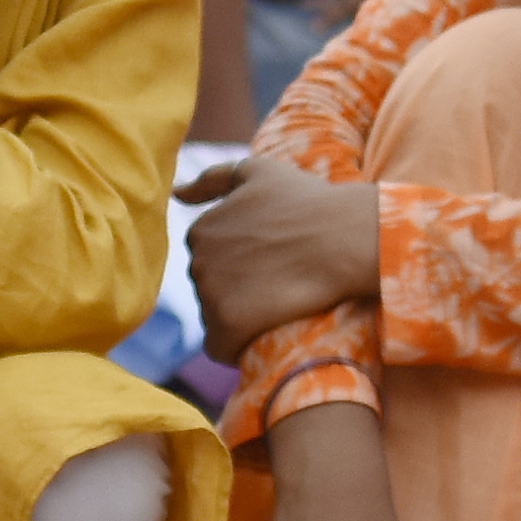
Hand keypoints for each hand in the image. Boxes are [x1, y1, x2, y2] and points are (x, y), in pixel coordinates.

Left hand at [175, 150, 382, 344]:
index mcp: (201, 230)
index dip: (241, 265)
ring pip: (215, 319)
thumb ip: (213, 178)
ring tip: (278, 306)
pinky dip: (237, 347)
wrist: (343, 238)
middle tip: (279, 284)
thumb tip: (176, 193)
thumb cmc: (309, 202)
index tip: (271, 262)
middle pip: (211, 290)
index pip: (210, 260)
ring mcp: (210, 294)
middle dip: (237, 291)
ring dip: (240, 319)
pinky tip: (263, 334)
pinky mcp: (227, 324)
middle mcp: (198, 262)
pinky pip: (220, 348)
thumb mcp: (258, 171)